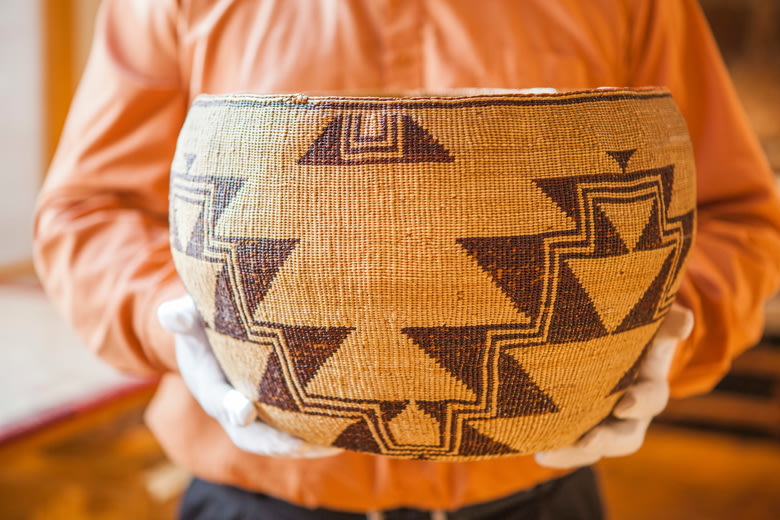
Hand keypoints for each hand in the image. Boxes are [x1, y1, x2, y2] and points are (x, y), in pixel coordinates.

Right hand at [158, 295, 341, 457]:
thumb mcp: (190, 317)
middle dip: (274, 442)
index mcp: (210, 386)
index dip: (231, 408)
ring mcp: (254, 415)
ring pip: (275, 439)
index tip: (245, 411)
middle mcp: (231, 407)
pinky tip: (344, 437)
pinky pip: (293, 431)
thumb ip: (183, 316)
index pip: (219, 401)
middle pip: (250, 436)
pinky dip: (315, 437)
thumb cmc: (203, 322)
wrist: (211, 337)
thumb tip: (173, 314)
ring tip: (334, 445)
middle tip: (302, 445)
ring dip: (303, 445)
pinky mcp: (275, 413)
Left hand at [535, 303, 693, 468]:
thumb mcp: (650, 320)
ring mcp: (605, 423)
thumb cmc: (631, 325)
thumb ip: (665, 320)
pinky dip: (557, 452)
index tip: (623, 404)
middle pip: (627, 436)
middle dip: (608, 440)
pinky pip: (572, 448)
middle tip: (589, 440)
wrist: (610, 336)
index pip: (652, 397)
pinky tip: (538, 455)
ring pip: (595, 448)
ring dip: (574, 454)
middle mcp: (630, 412)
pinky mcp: (582, 428)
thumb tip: (686, 321)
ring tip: (546, 456)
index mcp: (648, 384)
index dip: (641, 402)